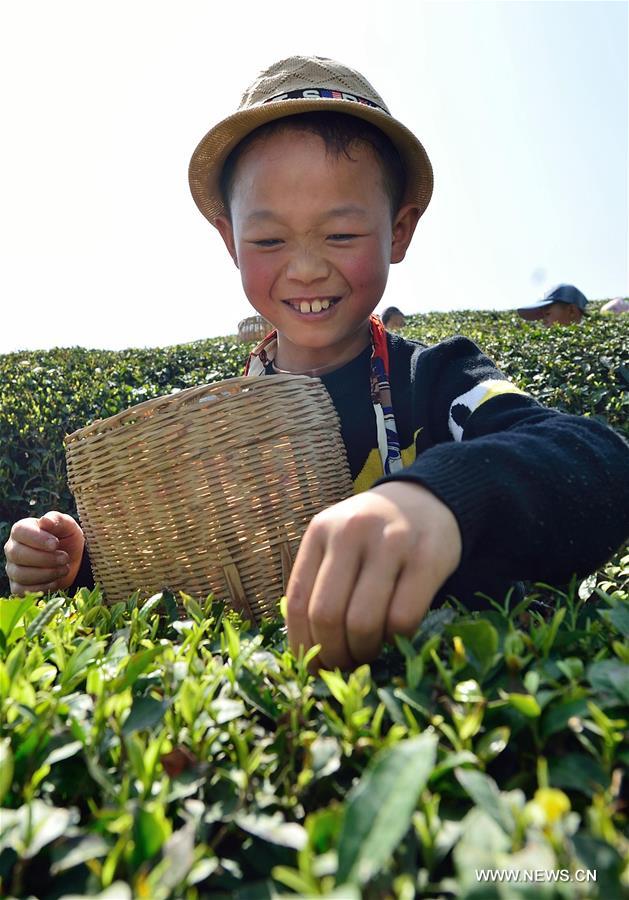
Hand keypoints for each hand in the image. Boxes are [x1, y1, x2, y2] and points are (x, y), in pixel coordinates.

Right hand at [4, 512, 84, 595]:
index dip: (37, 539)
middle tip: (64, 558)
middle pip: (18, 554)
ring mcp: (13, 568)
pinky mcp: (17, 586)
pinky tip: (56, 580)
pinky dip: (42, 587)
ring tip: (64, 568)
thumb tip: (44, 520)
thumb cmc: (67, 539)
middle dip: (45, 558)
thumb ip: (57, 520)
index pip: (20, 532)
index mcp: (22, 530)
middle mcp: (12, 549)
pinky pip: (23, 590)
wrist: (74, 561)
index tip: (55, 544)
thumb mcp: (68, 526)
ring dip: (46, 573)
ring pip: (20, 574)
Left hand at [285, 481, 461, 669]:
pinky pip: (403, 617)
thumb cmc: (374, 533)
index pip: (297, 601)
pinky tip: (395, 638)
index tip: (312, 668)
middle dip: (333, 654)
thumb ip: (320, 582)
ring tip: (368, 655)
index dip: (301, 645)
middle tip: (344, 668)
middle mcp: (352, 531)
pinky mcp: (427, 557)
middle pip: (327, 615)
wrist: (429, 499)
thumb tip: (306, 652)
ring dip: (363, 652)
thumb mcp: (338, 542)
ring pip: (363, 621)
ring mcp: (391, 542)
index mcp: (321, 531)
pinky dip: (395, 640)